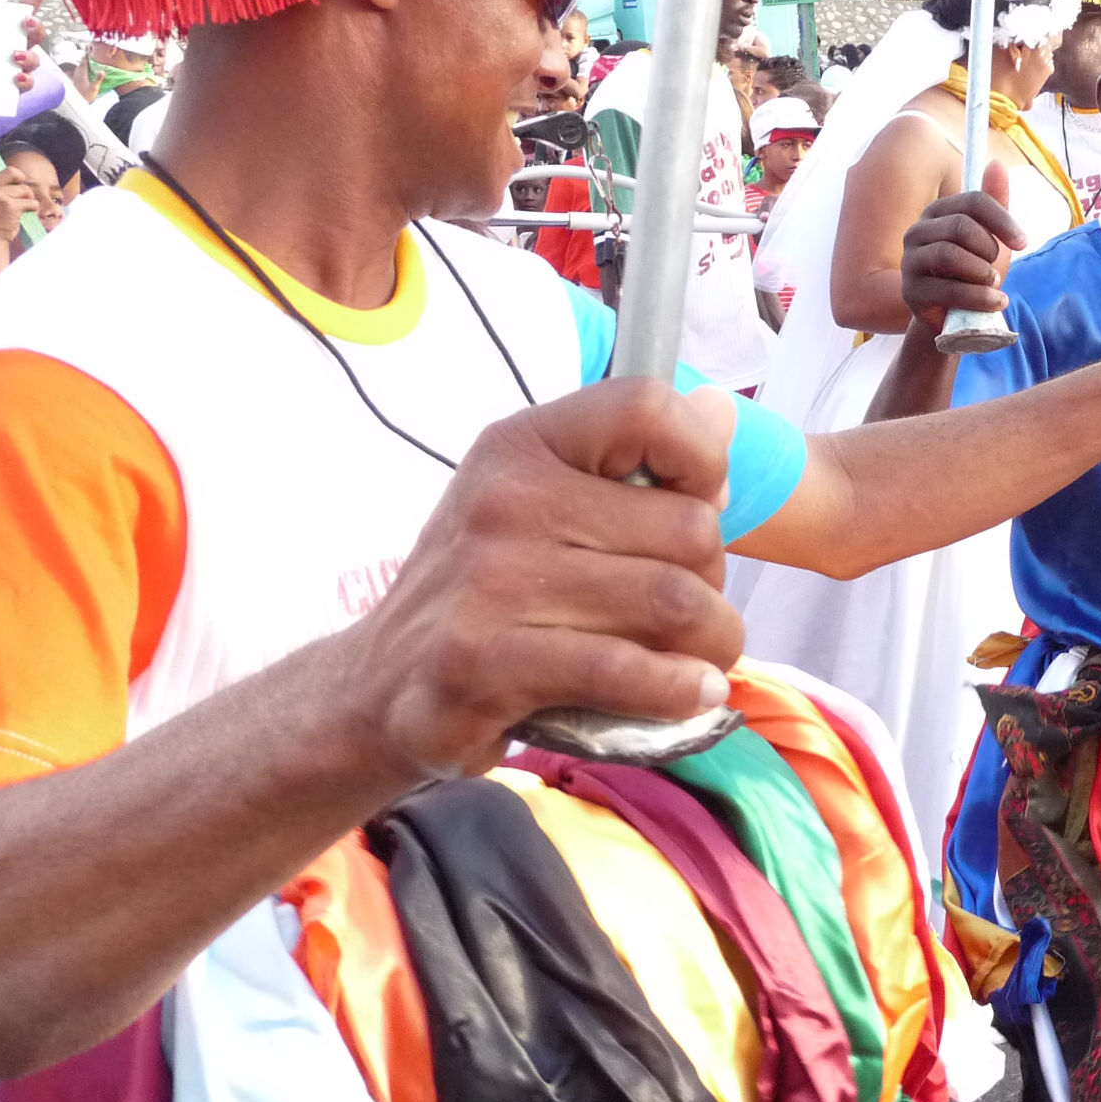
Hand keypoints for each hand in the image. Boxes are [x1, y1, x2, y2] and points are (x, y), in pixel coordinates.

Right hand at [0, 168, 33, 246]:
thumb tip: (9, 173)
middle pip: (13, 171)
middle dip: (21, 180)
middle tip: (19, 191)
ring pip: (25, 190)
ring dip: (27, 200)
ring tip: (16, 210)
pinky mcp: (11, 204)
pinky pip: (31, 202)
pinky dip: (31, 209)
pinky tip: (22, 215)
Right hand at [345, 380, 743, 778]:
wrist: (378, 688)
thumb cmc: (488, 594)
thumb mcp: (544, 506)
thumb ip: (634, 467)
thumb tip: (722, 411)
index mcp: (521, 446)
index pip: (646, 406)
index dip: (702, 457)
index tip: (698, 508)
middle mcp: (505, 501)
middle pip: (688, 527)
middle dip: (714, 582)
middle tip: (689, 616)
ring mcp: (491, 583)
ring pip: (674, 603)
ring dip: (713, 643)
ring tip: (702, 661)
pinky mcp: (486, 665)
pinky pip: (628, 670)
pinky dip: (680, 689)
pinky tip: (690, 695)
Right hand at [896, 159, 1024, 330]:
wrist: (953, 317)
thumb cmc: (972, 273)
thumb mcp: (988, 238)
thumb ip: (994, 204)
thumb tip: (997, 164)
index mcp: (937, 213)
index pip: (973, 201)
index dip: (1002, 220)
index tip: (1023, 242)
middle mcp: (917, 232)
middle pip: (960, 226)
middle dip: (988, 249)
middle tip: (996, 269)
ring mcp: (910, 262)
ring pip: (950, 255)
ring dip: (983, 273)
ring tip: (995, 286)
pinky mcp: (911, 292)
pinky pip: (948, 289)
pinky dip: (978, 297)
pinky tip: (995, 302)